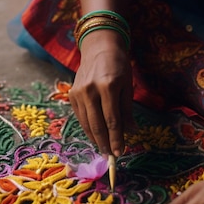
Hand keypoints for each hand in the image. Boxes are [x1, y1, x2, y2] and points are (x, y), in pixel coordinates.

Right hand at [69, 29, 134, 156]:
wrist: (99, 48)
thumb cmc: (118, 66)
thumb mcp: (127, 86)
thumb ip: (127, 110)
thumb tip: (131, 132)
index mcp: (108, 86)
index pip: (112, 120)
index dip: (116, 138)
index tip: (120, 152)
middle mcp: (90, 90)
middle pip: (97, 124)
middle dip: (105, 143)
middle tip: (112, 156)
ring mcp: (78, 92)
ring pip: (87, 123)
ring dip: (96, 139)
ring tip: (104, 149)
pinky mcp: (72, 94)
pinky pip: (80, 117)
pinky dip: (88, 128)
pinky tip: (95, 136)